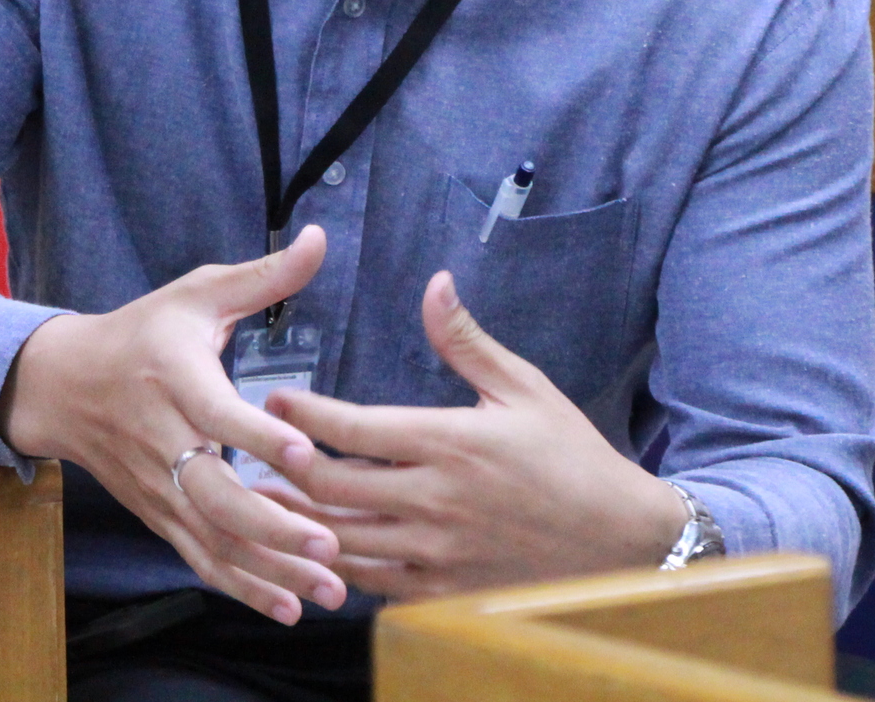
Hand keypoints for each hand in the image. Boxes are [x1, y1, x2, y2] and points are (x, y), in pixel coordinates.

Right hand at [0, 225, 348, 622]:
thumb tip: (320, 239)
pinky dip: (242, 585)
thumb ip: (263, 277)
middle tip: (330, 540)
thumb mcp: (197, 295)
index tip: (302, 453)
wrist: (63, 385)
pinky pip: (200, 557)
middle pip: (214, 494)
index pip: (216, 413)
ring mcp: (158, 486)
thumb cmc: (143, 332)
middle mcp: (163, 440)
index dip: (257, 436)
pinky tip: (286, 604)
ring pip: (212, 537)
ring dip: (270, 566)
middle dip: (273, 523)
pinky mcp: (158, 514)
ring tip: (327, 586)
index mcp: (174, 379)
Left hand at [259, 270, 685, 600]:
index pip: (351, 429)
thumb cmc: (571, 457)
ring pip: (341, 540)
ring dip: (298, 520)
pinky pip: (371, 583)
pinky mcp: (442, 590)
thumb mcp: (524, 388)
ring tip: (266, 500)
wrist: (619, 540)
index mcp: (449, 442)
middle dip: (284, 467)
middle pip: (330, 488)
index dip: (302, 415)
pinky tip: (319, 548)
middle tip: (255, 451)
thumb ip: (466, 341)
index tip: (274, 400)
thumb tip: (435, 283)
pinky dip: (338, 565)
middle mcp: (434, 499)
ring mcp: (436, 551)